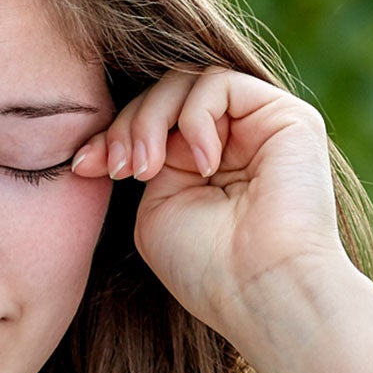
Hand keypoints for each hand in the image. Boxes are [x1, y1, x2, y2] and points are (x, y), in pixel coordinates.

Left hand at [70, 65, 355, 340]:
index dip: (112, 136)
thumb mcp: (155, 208)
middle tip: (120, 169)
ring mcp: (260, 129)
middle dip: (127, 126)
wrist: (260, 289)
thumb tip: (131, 126)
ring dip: (152, 119)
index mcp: (201, 169)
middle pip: (164, 96)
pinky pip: (220, 84)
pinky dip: (195, 118)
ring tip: (147, 169)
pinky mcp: (288, 117)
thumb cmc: (206, 267)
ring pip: (187, 83)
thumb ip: (149, 157)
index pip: (149, 124)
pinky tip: (203, 165)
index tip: (84, 166)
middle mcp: (233, 144)